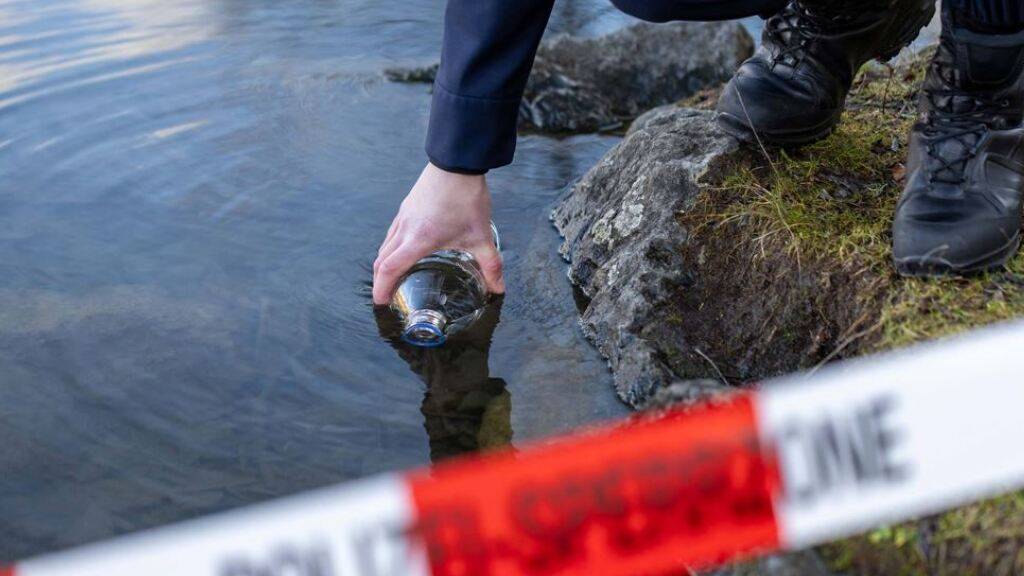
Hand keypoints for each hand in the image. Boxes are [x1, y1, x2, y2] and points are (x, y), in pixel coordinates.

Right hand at [373, 163, 503, 304]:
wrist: (457, 163)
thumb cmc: (466, 197)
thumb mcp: (481, 235)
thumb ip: (490, 265)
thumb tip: (498, 288)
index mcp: (419, 239)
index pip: (390, 268)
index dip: (382, 288)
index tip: (381, 303)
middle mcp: (405, 229)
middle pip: (382, 260)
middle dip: (380, 281)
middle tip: (385, 296)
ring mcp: (404, 216)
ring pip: (385, 245)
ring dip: (384, 264)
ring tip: (392, 277)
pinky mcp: (406, 207)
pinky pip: (391, 232)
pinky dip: (390, 247)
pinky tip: (403, 250)